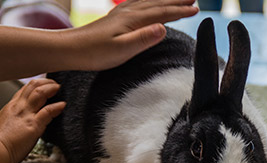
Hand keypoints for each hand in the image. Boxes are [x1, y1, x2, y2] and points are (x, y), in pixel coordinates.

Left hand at [0, 0, 198, 81]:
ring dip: (165, 0)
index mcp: (134, 20)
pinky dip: (149, 2)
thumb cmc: (95, 53)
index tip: (196, 9)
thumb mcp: (122, 50)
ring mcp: (121, 14)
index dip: (180, 11)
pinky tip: (149, 3)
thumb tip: (164, 27)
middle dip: (177, 1)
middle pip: (158, 4)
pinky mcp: (115, 18)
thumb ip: (143, 38)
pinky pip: (138, 5)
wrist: (70, 49)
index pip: (162, 13)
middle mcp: (129, 13)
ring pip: (149, 3)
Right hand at [0, 79, 65, 162]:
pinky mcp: (33, 125)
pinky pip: (47, 111)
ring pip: (39, 93)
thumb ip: (16, 119)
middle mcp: (19, 107)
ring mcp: (26, 115)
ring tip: (59, 88)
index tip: (46, 84)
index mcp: (12, 107)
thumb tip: (24, 122)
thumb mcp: (5, 124)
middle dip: (46, 82)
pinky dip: (57, 106)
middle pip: (33, 86)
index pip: (25, 90)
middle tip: (56, 84)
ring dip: (52, 88)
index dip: (37, 85)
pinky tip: (63, 105)